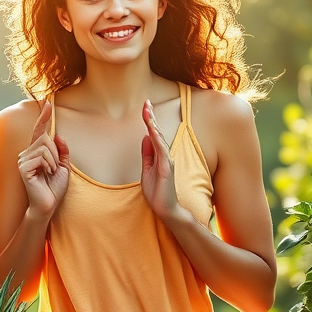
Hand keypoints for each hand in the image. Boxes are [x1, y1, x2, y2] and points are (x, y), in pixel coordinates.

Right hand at [18, 101, 69, 219]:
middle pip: (45, 138)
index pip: (40, 130)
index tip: (46, 101)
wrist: (47, 206)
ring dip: (53, 161)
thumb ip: (62, 151)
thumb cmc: (53, 188)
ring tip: (49, 173)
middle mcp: (26, 153)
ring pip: (44, 147)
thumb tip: (57, 135)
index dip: (43, 116)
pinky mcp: (23, 167)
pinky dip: (49, 165)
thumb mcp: (64, 167)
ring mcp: (22, 159)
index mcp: (35, 152)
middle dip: (56, 153)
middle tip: (54, 169)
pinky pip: (41, 157)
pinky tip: (44, 175)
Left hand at [141, 100, 180, 221]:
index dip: (149, 121)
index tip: (145, 107)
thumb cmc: (157, 191)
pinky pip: (161, 152)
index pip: (153, 135)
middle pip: (157, 133)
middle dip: (151, 118)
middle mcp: (164, 156)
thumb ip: (147, 154)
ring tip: (148, 112)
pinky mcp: (166, 169)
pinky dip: (157, 140)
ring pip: (159, 139)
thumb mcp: (147, 169)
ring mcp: (166, 162)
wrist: (165, 209)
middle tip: (146, 103)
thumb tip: (145, 137)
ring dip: (153, 125)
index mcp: (159, 156)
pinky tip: (152, 131)